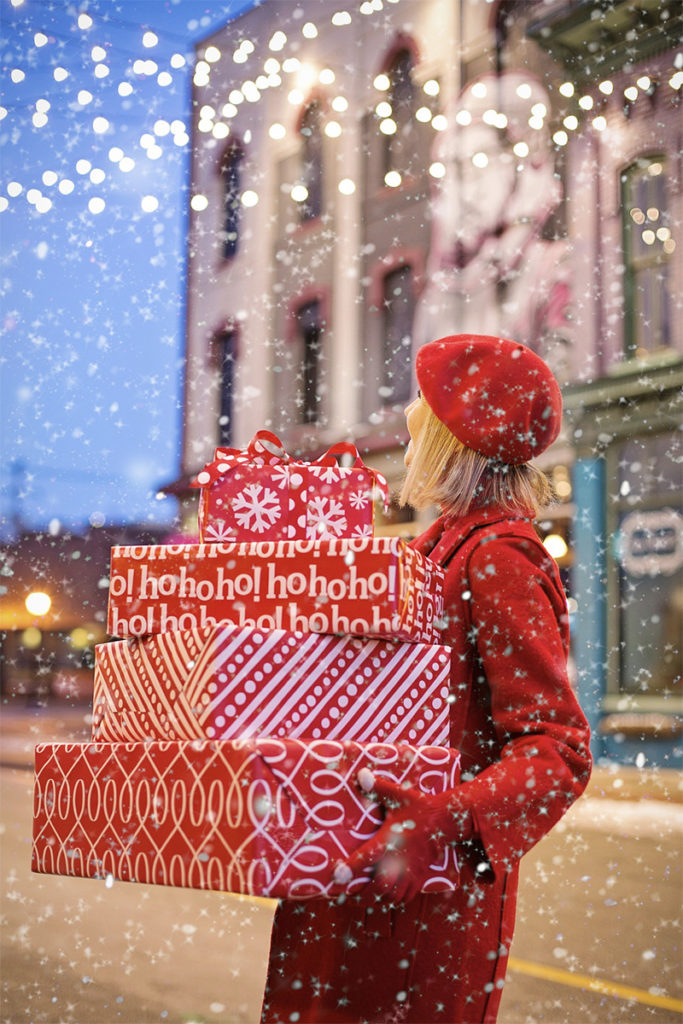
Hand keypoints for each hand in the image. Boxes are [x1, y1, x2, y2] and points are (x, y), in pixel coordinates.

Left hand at [333, 771, 473, 903]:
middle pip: (378, 886)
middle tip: (348, 891)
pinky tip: (386, 894)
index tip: (337, 877)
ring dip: (377, 898)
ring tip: (364, 895)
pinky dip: (394, 900)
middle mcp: (400, 860)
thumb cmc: (418, 807)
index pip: (366, 857)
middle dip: (362, 892)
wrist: (446, 820)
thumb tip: (360, 774)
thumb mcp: (398, 794)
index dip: (350, 869)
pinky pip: (405, 897)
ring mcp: (411, 871)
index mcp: (389, 840)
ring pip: (391, 896)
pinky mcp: (419, 877)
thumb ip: (378, 787)